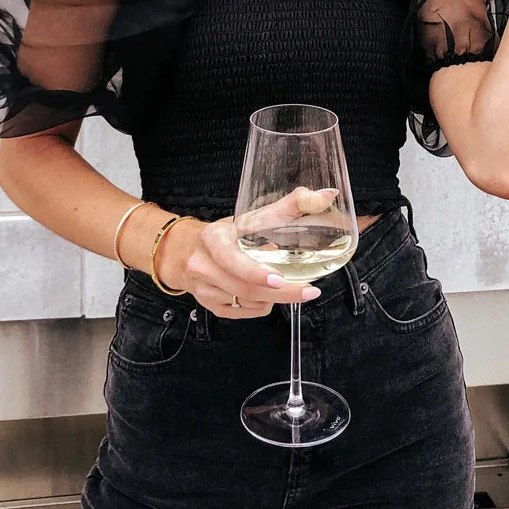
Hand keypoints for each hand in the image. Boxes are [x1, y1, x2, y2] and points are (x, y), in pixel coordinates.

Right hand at [157, 187, 338, 319]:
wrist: (182, 251)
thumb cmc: (223, 233)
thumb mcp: (249, 217)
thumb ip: (289, 206)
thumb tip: (326, 196)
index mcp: (213, 239)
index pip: (232, 260)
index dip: (255, 272)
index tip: (279, 278)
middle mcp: (204, 267)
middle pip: (246, 288)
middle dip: (282, 292)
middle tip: (309, 291)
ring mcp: (205, 290)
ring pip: (248, 303)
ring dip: (272, 297)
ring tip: (283, 281)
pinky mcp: (210, 307)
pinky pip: (244, 312)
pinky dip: (261, 304)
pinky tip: (264, 291)